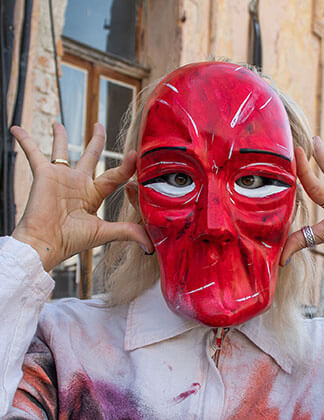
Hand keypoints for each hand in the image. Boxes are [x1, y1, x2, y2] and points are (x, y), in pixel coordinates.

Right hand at [11, 123, 152, 271]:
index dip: (126, 166)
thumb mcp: (104, 232)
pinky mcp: (43, 174)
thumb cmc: (71, 240)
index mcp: (94, 194)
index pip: (115, 175)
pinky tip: (16, 128)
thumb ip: (127, 231)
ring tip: (59, 123)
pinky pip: (33, 152)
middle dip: (96, 140)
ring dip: (60, 136)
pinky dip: (25, 140)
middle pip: (90, 156)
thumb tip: (151, 244)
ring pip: (62, 150)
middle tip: (99, 125)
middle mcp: (78, 183)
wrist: (45, 244)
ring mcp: (61, 177)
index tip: (134, 155)